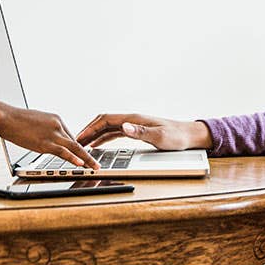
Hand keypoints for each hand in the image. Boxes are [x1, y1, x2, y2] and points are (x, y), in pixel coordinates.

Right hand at [1, 107, 99, 167]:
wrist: (6, 117)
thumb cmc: (17, 119)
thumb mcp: (36, 121)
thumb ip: (45, 129)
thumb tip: (46, 137)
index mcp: (56, 119)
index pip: (69, 136)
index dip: (76, 148)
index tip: (82, 155)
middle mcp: (58, 125)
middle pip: (76, 142)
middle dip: (87, 153)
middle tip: (95, 162)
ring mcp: (52, 134)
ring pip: (74, 147)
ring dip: (86, 159)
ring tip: (94, 166)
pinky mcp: (45, 143)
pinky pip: (63, 152)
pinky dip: (73, 158)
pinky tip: (80, 164)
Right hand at [77, 113, 211, 150]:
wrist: (189, 136)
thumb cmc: (176, 136)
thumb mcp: (159, 136)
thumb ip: (140, 132)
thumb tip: (123, 127)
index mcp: (134, 119)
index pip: (106, 119)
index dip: (90, 127)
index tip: (79, 137)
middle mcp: (132, 120)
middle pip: (103, 122)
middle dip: (88, 131)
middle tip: (75, 142)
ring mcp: (133, 125)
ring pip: (107, 128)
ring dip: (94, 135)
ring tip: (82, 145)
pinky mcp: (137, 132)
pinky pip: (115, 133)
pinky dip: (103, 138)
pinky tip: (98, 145)